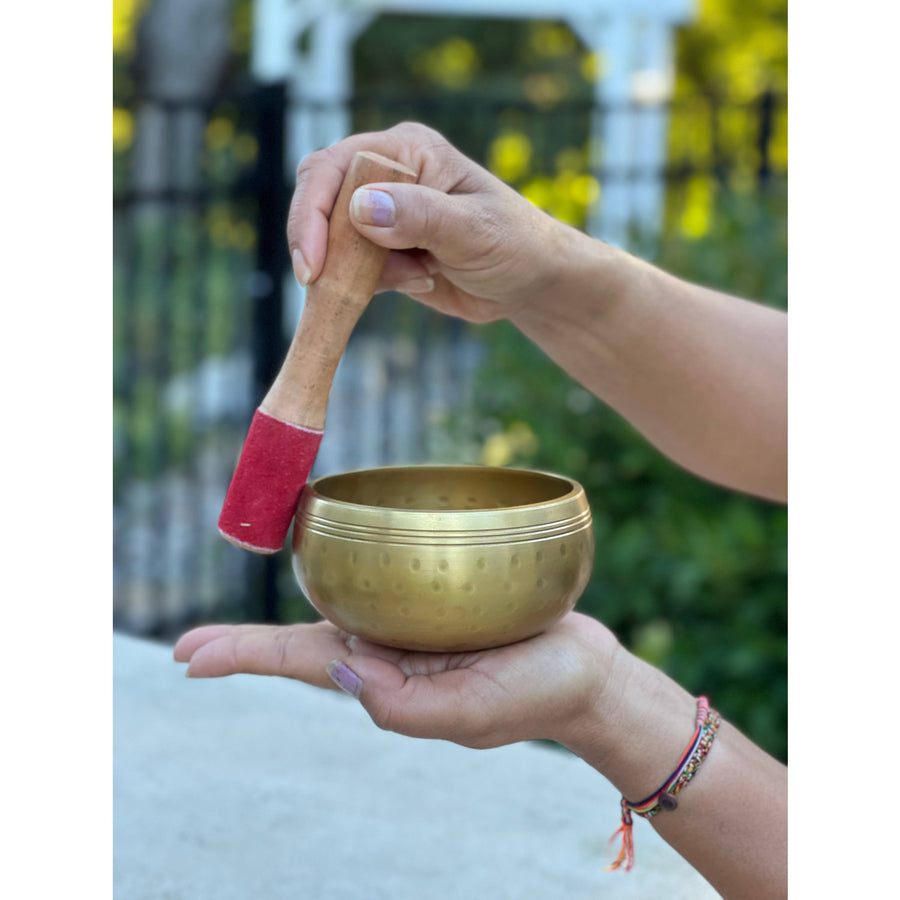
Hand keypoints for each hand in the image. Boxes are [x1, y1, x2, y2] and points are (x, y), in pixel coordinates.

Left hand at [173, 611, 620, 749]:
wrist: (586, 673)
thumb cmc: (534, 697)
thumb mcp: (471, 714)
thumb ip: (405, 707)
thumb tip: (337, 670)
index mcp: (388, 680)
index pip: (303, 666)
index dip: (245, 656)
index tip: (188, 658)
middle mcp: (390, 649)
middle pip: (306, 637)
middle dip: (246, 643)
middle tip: (186, 646)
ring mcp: (412, 620)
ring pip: (341, 604)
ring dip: (288, 603)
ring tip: (238, 613)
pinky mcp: (441, 591)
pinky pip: (387, 576)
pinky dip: (351, 568)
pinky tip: (336, 562)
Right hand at [287, 122, 578, 322]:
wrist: (530, 282)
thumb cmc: (515, 243)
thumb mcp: (473, 229)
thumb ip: (420, 216)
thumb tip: (361, 209)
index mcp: (406, 150)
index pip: (335, 168)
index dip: (313, 213)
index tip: (312, 265)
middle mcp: (386, 176)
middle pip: (322, 204)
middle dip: (327, 248)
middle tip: (339, 286)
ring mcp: (382, 215)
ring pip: (333, 244)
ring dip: (362, 272)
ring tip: (420, 276)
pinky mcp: (382, 251)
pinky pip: (351, 271)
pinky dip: (375, 286)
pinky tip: (424, 281)